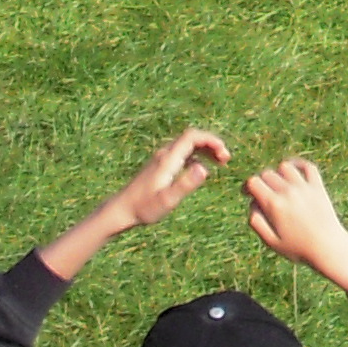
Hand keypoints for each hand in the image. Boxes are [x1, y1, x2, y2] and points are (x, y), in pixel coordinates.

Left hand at [103, 128, 231, 235]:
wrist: (121, 210)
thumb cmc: (144, 208)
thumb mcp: (168, 199)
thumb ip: (186, 184)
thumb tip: (205, 168)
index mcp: (168, 158)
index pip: (192, 136)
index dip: (211, 139)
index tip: (224, 153)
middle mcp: (165, 154)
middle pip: (192, 137)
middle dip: (212, 143)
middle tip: (226, 159)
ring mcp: (162, 159)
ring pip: (188, 144)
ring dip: (205, 149)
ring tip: (220, 162)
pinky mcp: (160, 166)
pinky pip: (183, 152)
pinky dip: (197, 155)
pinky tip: (201, 168)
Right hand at [242, 157, 347, 294]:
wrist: (327, 248)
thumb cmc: (297, 248)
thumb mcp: (271, 241)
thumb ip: (256, 222)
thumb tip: (252, 203)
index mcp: (274, 205)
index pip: (253, 182)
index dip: (247, 186)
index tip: (247, 193)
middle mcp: (288, 192)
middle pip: (267, 174)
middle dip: (261, 182)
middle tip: (263, 194)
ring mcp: (304, 187)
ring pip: (284, 167)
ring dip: (278, 173)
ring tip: (278, 185)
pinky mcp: (318, 186)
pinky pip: (307, 166)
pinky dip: (298, 164)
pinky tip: (294, 172)